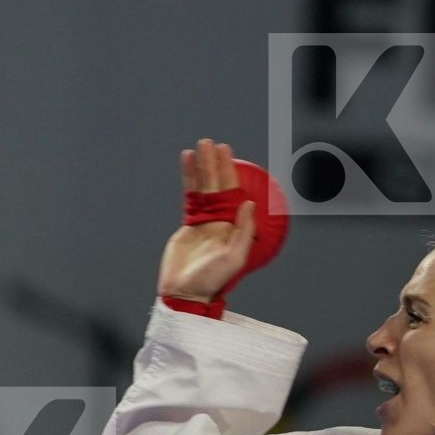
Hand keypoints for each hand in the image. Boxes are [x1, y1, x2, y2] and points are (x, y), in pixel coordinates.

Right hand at [159, 139, 255, 302]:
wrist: (185, 292)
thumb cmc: (212, 280)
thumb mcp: (233, 257)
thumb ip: (242, 230)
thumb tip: (249, 203)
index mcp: (231, 224)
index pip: (231, 190)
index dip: (228, 171)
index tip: (225, 152)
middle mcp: (218, 217)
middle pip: (216, 184)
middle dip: (213, 162)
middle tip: (210, 143)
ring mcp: (202, 219)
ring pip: (202, 186)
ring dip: (200, 166)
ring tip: (197, 147)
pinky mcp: (188, 223)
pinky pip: (189, 196)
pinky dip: (188, 179)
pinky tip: (186, 164)